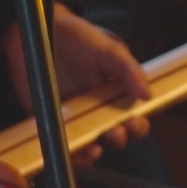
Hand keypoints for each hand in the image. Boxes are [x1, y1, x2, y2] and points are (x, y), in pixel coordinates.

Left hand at [3, 4, 154, 161]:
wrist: (38, 34)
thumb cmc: (78, 38)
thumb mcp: (107, 48)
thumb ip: (128, 69)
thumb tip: (148, 94)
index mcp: (117, 94)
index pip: (135, 118)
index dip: (138, 125)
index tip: (135, 122)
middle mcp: (99, 110)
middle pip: (116, 136)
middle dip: (119, 138)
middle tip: (115, 132)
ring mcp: (76, 119)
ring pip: (92, 145)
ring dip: (96, 151)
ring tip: (95, 147)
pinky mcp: (53, 123)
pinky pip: (65, 146)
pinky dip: (72, 154)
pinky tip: (76, 150)